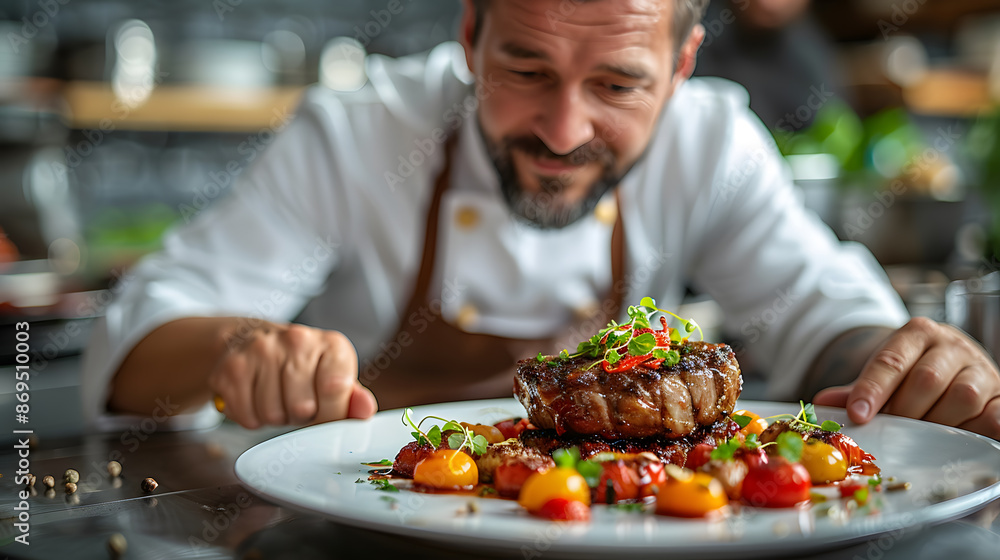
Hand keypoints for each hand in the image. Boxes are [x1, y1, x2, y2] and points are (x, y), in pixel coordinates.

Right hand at [209, 322, 377, 428]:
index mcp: (331, 344)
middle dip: (301, 417)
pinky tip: (256, 397)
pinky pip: (246, 416)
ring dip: (276, 417)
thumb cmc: (303, 366)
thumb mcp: (334, 376)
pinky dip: (252, 417)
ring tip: (278, 397)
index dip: (331, 412)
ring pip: (272, 415)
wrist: (254, 340)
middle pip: (302, 408)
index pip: (335, 389)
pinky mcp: (232, 367)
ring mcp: (261, 351)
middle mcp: (297, 340)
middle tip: (298, 401)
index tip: (326, 409)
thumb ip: (352, 397)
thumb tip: (365, 410)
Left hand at [814, 317, 999, 439]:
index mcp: (917, 333)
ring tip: (921, 436)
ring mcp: (981, 368)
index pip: (890, 361)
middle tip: (891, 431)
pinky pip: (993, 416)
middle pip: (926, 380)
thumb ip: (856, 390)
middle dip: (904, 411)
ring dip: (937, 423)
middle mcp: (952, 345)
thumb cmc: (914, 374)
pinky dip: (975, 431)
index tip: (857, 415)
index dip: (872, 389)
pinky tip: (957, 438)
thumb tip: (821, 404)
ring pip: (962, 397)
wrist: (957, 366)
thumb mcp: (884, 375)